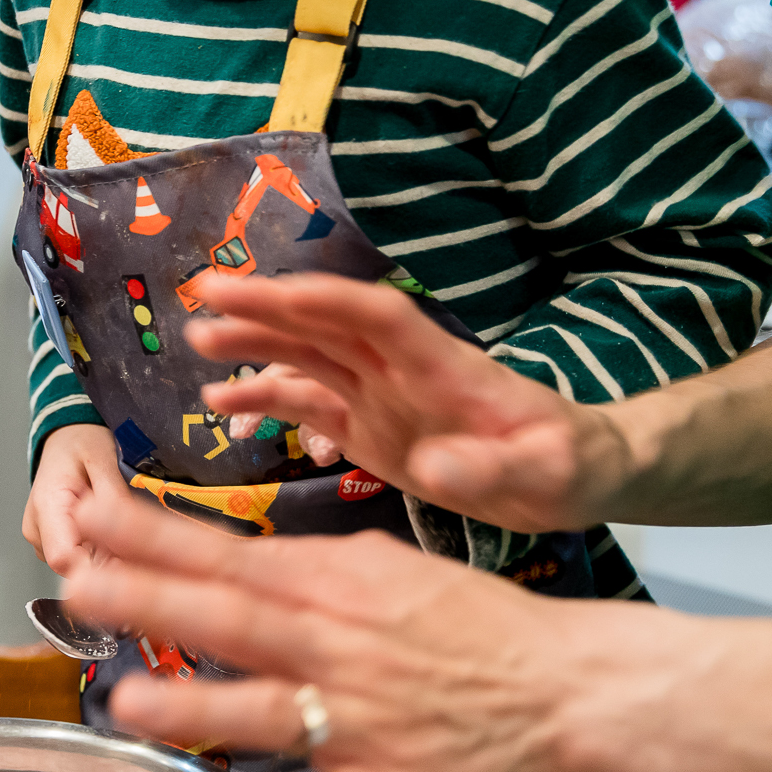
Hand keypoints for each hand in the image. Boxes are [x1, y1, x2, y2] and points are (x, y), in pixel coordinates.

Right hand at [23, 424, 124, 577]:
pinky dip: (96, 550)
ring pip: (77, 566)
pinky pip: (76, 557)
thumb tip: (126, 532)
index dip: (99, 566)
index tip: (129, 557)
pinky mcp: (50, 542)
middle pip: (73, 568)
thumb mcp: (103, 460)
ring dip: (102, 555)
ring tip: (118, 527)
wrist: (65, 436)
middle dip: (107, 560)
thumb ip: (112, 497)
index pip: (64, 558)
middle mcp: (37, 528)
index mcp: (47, 506)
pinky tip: (108, 531)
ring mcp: (41, 537)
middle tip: (133, 538)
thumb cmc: (81, 442)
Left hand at [63, 489, 658, 771]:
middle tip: (81, 586)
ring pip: (270, 713)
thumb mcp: (394, 567)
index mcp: (339, 586)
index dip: (159, 539)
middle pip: (236, 622)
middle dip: (154, 601)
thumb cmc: (477, 621)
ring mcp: (362, 721)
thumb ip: (314, 568)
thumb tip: (244, 561)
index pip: (233, 556)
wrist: (567, 687)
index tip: (93, 520)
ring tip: (126, 703)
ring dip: (199, 710)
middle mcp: (340, 647)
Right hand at [186, 271, 630, 532]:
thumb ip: (496, 467)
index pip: (375, 317)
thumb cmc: (572, 462)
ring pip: (308, 356)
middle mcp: (401, 370)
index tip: (270, 293)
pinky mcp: (369, 428)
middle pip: (327, 324)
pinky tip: (221, 405)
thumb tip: (438, 466)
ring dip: (256, 345)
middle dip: (269, 307)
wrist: (574, 478)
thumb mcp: (549, 470)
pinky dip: (266, 401)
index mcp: (443, 366)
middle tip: (204, 295)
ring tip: (198, 341)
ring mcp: (381, 396)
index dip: (323, 300)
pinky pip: (309, 405)